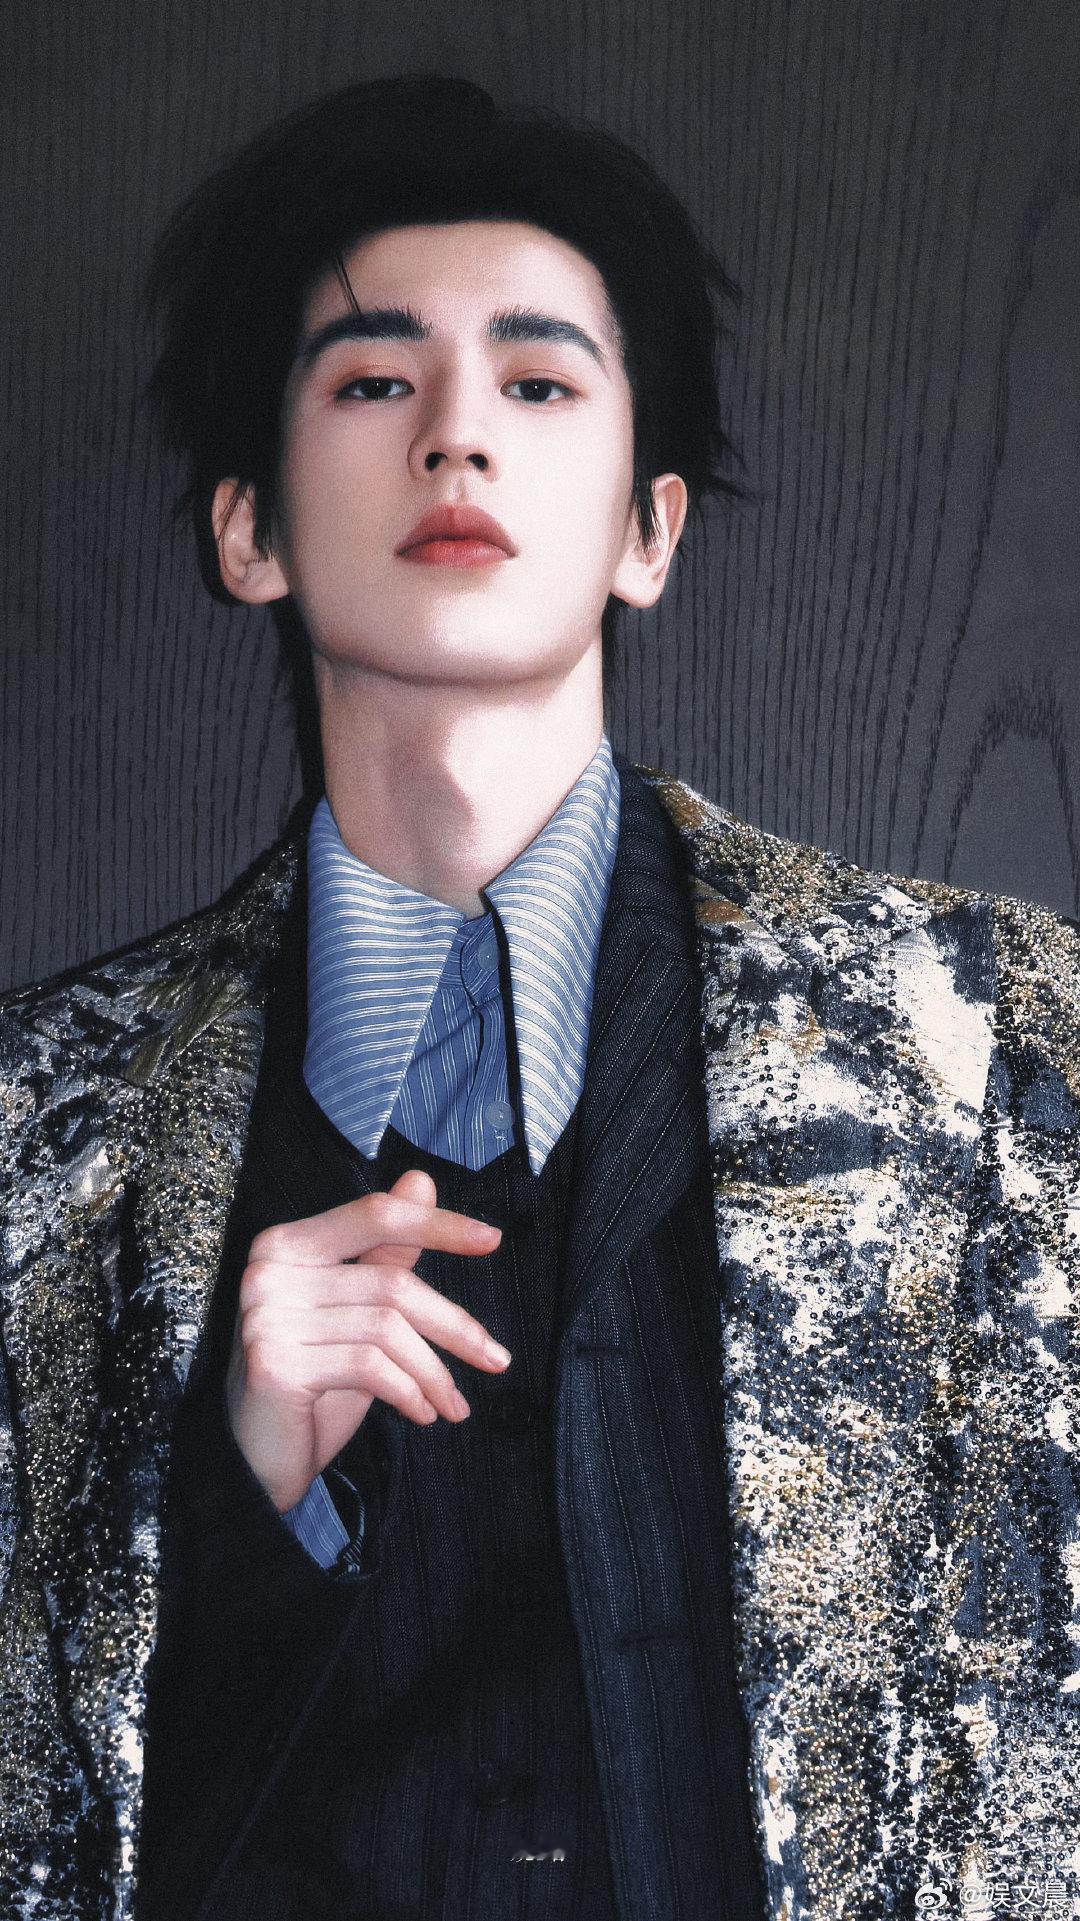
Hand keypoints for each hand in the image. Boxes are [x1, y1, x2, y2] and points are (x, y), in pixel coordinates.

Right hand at [224, 1167, 508, 1511]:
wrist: (255, 1459)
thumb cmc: (313, 1382)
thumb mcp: (358, 1313)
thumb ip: (386, 1252)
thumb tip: (421, 1180)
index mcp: (286, 1244)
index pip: (375, 1216)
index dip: (437, 1224)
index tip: (492, 1240)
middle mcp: (269, 1270)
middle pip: (390, 1282)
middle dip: (453, 1326)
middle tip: (496, 1359)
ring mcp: (267, 1315)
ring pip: (387, 1329)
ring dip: (434, 1373)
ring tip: (453, 1403)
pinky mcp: (274, 1362)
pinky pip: (370, 1366)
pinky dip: (410, 1392)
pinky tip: (422, 1412)